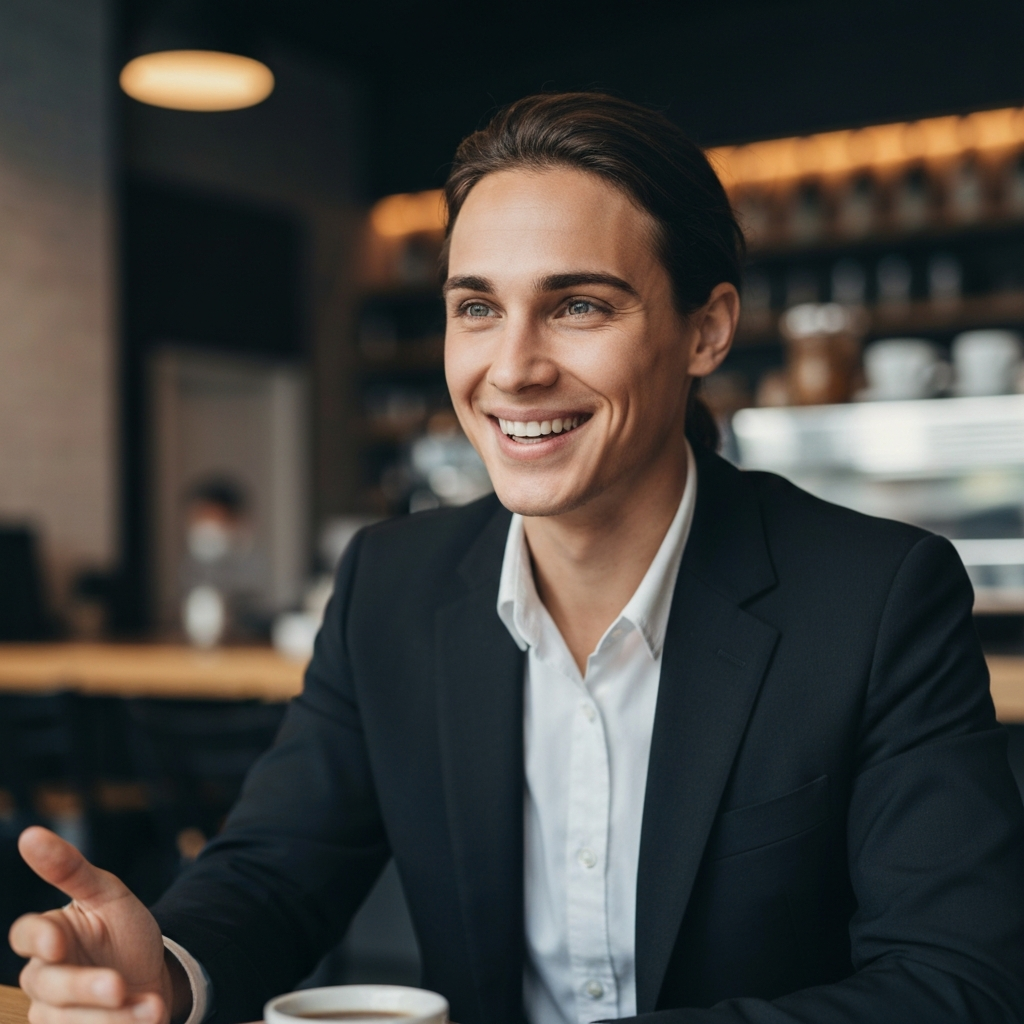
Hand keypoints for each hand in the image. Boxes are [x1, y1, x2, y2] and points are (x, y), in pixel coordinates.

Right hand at [9, 827, 191, 1023]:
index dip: (38, 939)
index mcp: (50, 935)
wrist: (156, 976)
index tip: (58, 943)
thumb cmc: (125, 931)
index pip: (26, 935)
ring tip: (151, 1010)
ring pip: (66, 1022)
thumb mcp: (108, 894)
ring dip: (111, 1019)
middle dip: (86, 987)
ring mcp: (54, 1013)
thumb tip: (29, 834)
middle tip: (120, 985)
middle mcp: (44, 977)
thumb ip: (71, 870)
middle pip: (49, 984)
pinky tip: (146, 1020)